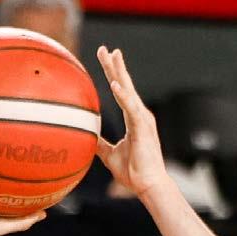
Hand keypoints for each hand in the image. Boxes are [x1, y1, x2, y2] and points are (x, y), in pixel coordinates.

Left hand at [95, 46, 169, 199]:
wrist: (148, 186)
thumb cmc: (134, 172)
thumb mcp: (110, 156)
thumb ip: (101, 144)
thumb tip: (87, 139)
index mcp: (134, 119)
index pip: (122, 91)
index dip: (113, 74)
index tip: (105, 57)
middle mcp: (140, 115)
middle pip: (125, 85)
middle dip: (115, 66)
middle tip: (104, 49)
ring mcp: (143, 120)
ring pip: (129, 92)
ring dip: (120, 74)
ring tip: (112, 56)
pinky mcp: (143, 129)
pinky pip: (132, 109)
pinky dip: (124, 97)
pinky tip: (115, 85)